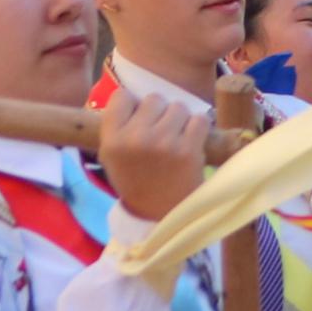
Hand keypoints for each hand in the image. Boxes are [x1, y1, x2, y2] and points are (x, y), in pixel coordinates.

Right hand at [100, 90, 209, 222]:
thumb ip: (118, 125)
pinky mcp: (188, 150)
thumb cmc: (136, 181)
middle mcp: (135, 138)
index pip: (122, 96)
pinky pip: (199, 120)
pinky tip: (191, 143)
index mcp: (112, 139)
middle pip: (154, 99)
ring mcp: (163, 143)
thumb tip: (135, 95)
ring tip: (175, 140)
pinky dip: (198, 129)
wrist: (159, 215)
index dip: (133, 105)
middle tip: (160, 133)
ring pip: (178, 107)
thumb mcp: (112, 156)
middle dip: (159, 113)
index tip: (139, 120)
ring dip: (180, 120)